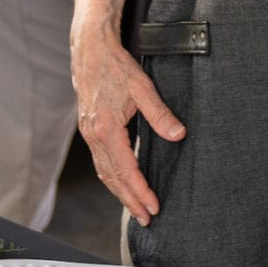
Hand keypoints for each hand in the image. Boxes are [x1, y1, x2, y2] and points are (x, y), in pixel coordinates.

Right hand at [70, 25, 183, 225]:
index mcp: (105, 129)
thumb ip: (160, 114)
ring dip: (120, 192)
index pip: (126, 170)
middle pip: (112, 178)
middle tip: (146, 218)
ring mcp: (88, 133)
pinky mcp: (89, 128)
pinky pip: (100, 160)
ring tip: (136, 206)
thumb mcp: (142, 87)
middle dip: (130, 200)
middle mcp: (93, 135)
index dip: (140, 191)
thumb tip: (179, 135)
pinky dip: (112, 176)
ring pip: (104, 172)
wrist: (90, 48)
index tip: (153, 207)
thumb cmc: (116, 65)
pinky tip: (122, 181)